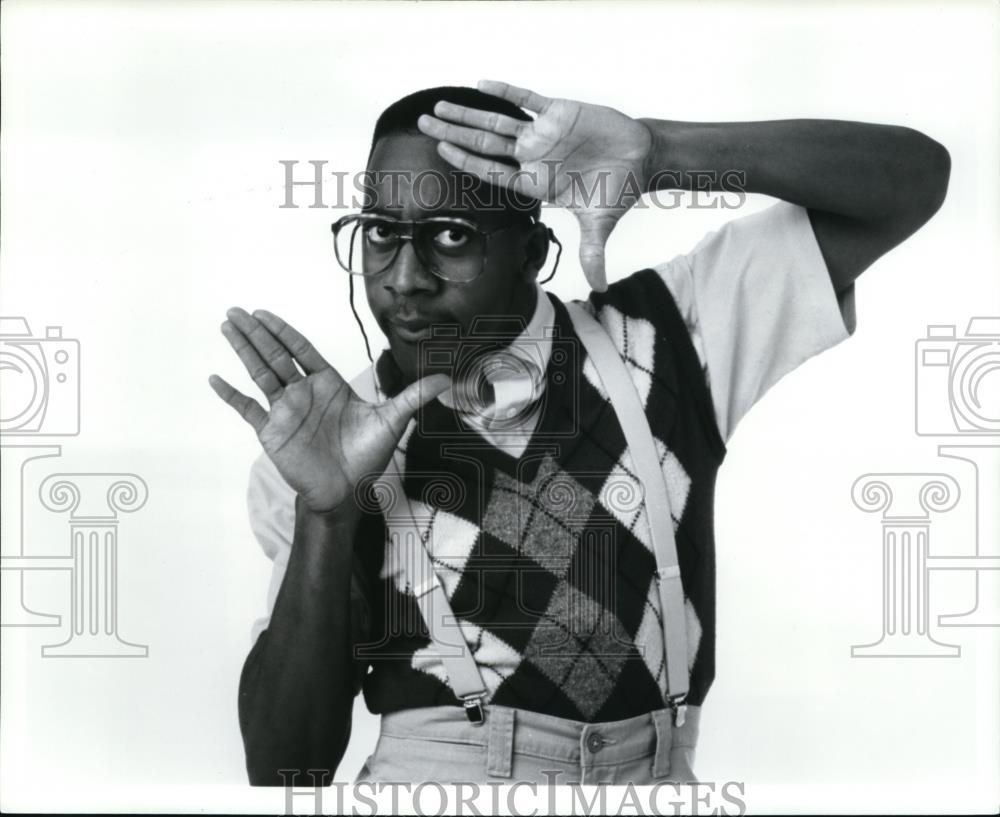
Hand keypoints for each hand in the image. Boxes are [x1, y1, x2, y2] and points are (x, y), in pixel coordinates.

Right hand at [209, 308, 449, 514]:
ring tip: (226, 327)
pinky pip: (248, 409)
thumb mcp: (393, 420)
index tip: (265, 313)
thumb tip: (447, 379)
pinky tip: (216, 379)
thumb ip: (414, 396)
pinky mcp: (272, 431)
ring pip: (260, 374)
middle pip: (275, 355)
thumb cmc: (367, 455)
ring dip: (243, 351)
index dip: (283, 331)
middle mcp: (303, 392)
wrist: (347, 491)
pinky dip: (232, 395)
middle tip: (236, 311)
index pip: (301, 350)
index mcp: (327, 384)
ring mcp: (285, 410)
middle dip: (256, 333)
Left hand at [417, 80, 652, 290]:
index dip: (466, 162)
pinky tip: (482, 85)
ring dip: (468, 113)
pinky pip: (527, 100)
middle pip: (483, 144)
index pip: (492, 172)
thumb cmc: (616, 190)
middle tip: (422, 125)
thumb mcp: (600, 224)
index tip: (440, 152)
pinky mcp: (559, 112)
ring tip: (438, 105)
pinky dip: (506, 92)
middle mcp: (532, 157)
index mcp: (536, 183)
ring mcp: (542, 134)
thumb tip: (598, 287)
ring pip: (497, 121)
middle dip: (453, 134)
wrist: (640, 158)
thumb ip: (592, 253)